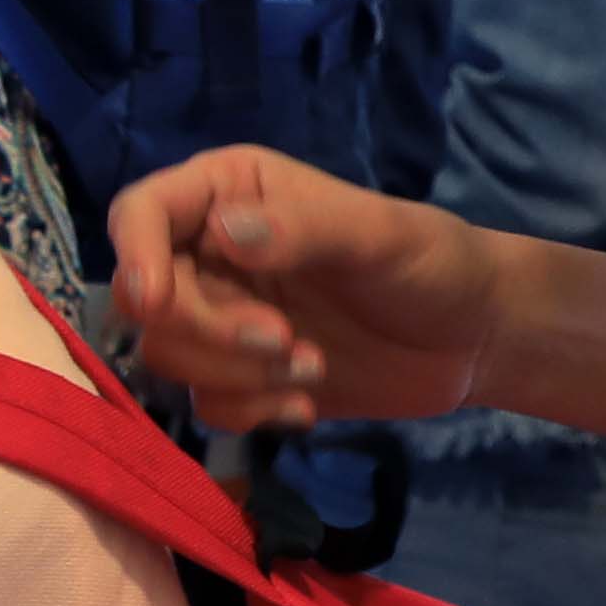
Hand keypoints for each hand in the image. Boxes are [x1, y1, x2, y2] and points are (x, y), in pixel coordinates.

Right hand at [109, 149, 507, 426]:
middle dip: (209, 331)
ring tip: (312, 368)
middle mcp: (210, 252)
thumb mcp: (377, 236)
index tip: (155, 301)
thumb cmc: (430, 263)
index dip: (133, 255)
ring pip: (168, 357)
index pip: (140, 212)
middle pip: (145, 300)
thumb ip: (302, 232)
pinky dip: (252, 412)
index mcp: (230, 193)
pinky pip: (205, 405)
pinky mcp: (241, 377)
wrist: (472, 338)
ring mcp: (222, 318)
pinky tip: (308, 405)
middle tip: (284, 342)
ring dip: (237, 375)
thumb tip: (223, 232)